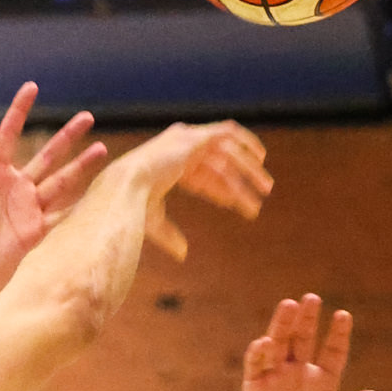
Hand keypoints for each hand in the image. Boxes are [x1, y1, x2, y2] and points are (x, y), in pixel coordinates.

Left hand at [0, 84, 108, 310]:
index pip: (9, 136)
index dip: (19, 112)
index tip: (32, 87)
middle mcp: (17, 189)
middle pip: (47, 156)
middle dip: (67, 136)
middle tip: (88, 115)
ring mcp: (30, 210)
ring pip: (63, 181)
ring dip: (82, 166)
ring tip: (103, 147)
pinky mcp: (39, 233)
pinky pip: (64, 216)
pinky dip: (82, 206)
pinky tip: (101, 195)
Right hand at [127, 118, 270, 260]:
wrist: (125, 188)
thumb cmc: (131, 207)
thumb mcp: (154, 222)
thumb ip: (169, 233)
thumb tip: (184, 254)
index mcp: (161, 164)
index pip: (197, 172)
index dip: (217, 188)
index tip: (232, 203)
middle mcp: (174, 147)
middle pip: (214, 160)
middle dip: (239, 174)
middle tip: (262, 191)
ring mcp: (184, 139)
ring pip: (225, 150)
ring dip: (248, 167)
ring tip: (266, 187)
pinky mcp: (194, 136)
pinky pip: (226, 137)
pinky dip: (245, 142)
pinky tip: (260, 158)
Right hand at [239, 292, 382, 390]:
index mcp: (324, 380)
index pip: (334, 350)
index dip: (338, 333)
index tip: (343, 315)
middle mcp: (301, 372)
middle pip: (305, 339)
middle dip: (308, 319)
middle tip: (312, 298)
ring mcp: (277, 376)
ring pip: (280, 343)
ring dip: (283, 324)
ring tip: (289, 305)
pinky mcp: (255, 385)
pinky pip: (257, 364)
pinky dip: (259, 352)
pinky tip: (264, 341)